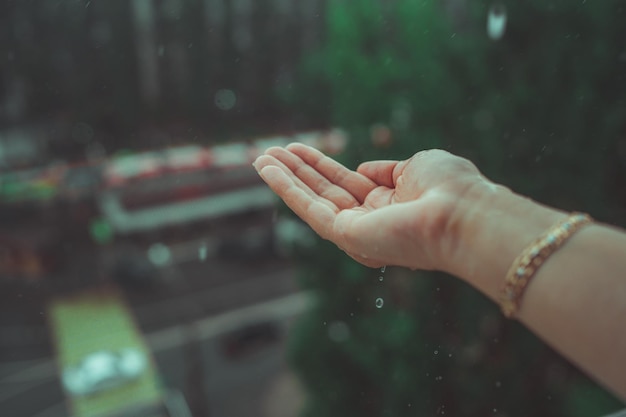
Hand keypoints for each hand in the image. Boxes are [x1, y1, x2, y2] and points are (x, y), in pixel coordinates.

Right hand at [253, 143, 490, 270]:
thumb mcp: (416, 166)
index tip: (298, 149)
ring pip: (312, 200)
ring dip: (285, 178)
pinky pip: (309, 209)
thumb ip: (386, 169)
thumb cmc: (450, 188)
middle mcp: (370, 220)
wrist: (464, 214)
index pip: (346, 182)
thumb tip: (362, 169)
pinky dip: (286, 188)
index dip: (320, 165)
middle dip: (297, 170)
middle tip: (270, 151)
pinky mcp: (346, 236)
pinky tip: (267, 170)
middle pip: (324, 190)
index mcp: (388, 204)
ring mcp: (356, 231)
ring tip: (260, 157)